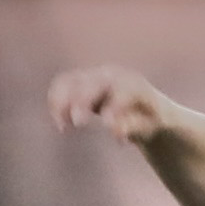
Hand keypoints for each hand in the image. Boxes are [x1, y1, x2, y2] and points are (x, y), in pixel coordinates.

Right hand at [47, 65, 166, 143]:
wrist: (142, 103)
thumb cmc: (148, 118)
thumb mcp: (149, 125)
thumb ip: (133, 127)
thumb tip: (114, 130)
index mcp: (132, 84)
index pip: (121, 92)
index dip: (113, 109)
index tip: (107, 127)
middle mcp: (110, 75)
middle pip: (89, 84)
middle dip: (80, 102)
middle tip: (77, 124)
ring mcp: (92, 75)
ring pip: (68, 82)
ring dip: (61, 102)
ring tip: (63, 127)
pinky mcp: (79, 80)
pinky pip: (61, 85)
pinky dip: (55, 102)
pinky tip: (60, 123)